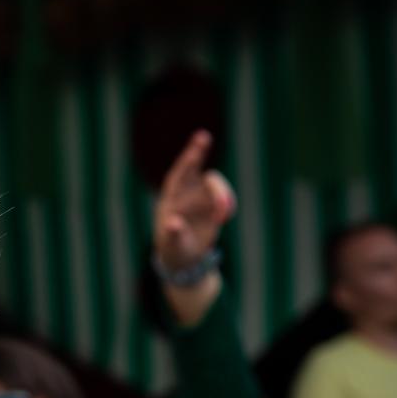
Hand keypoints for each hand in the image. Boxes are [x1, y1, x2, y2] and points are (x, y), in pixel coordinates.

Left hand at [153, 130, 236, 273]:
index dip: (188, 159)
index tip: (199, 141)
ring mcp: (201, 198)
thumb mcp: (172, 244)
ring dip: (222, 195)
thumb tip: (173, 223)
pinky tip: (222, 218)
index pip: (178, 174)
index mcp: (170, 199)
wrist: (185, 257)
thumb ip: (174, 233)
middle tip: (204, 139)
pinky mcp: (214, 205)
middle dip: (199, 153)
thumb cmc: (174, 249)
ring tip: (222, 217)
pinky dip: (226, 204)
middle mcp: (185, 194)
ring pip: (215, 185)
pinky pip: (224, 198)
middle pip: (196, 169)